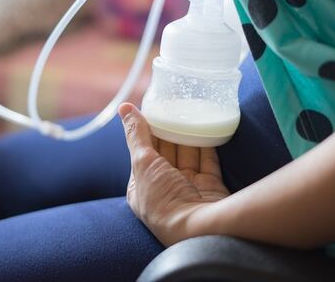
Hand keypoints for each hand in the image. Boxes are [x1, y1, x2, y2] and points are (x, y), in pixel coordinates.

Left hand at [119, 103, 228, 245]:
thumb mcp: (142, 163)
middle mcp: (164, 189)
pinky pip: (208, 160)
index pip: (142, 152)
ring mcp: (188, 188)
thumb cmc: (164, 200)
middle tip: (173, 105)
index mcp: (141, 187)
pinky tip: (206, 126)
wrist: (200, 230)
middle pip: (166, 152)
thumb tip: (124, 108)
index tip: (153, 108)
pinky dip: (207, 143)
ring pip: (187, 154)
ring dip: (187, 134)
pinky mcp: (210, 187)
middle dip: (168, 130)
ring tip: (190, 110)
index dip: (146, 131)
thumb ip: (135, 134)